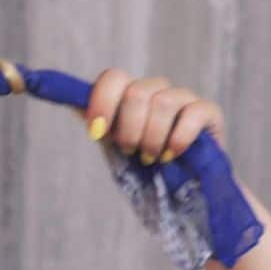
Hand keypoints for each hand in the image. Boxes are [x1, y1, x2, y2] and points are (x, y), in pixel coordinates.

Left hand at [77, 69, 227, 163]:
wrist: (176, 191)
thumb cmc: (139, 165)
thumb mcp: (111, 143)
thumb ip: (93, 120)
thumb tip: (62, 97)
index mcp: (128, 94)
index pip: (113, 77)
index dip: (102, 102)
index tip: (96, 133)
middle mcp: (155, 90)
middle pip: (136, 93)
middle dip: (129, 130)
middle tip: (130, 151)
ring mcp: (183, 99)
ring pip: (163, 102)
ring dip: (152, 138)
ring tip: (151, 158)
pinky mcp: (208, 112)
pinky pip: (193, 113)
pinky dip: (178, 139)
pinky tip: (172, 155)